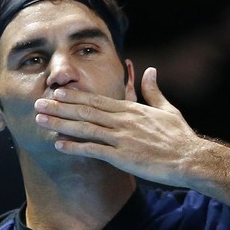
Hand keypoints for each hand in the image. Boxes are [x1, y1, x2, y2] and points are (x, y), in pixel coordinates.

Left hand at [34, 67, 202, 186]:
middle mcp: (123, 121)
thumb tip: (150, 70)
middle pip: (85, 111)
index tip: (58, 91)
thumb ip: (153, 90)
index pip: (97, 100)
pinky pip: (93, 150)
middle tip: (39, 102)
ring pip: (84, 128)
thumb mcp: (167, 109)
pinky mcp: (122, 157)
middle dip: (60, 106)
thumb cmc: (180, 136)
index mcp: (131, 109)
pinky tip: (58, 144)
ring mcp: (121, 138)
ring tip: (40, 120)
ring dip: (60, 123)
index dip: (75, 96)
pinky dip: (74, 146)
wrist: (191, 158)